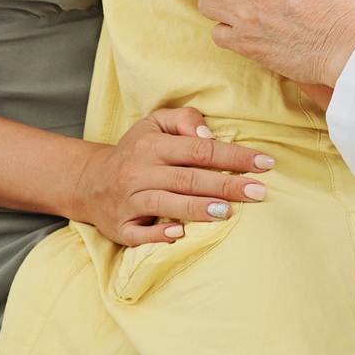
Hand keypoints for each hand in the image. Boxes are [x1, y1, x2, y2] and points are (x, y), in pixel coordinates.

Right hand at [71, 106, 273, 245]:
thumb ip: (185, 119)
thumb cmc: (136, 150)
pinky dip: (158, 235)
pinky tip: (180, 234)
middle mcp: (140, 172)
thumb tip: (209, 136)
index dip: (234, 156)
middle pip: (189, 178)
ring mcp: (129, 201)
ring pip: (167, 204)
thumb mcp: (155, 123)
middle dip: (227, 184)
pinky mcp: (121, 228)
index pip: (200, 149)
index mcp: (152, 145)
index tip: (265, 163)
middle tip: (259, 192)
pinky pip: (140, 234)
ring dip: (199, 208)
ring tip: (229, 211)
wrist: (90, 182)